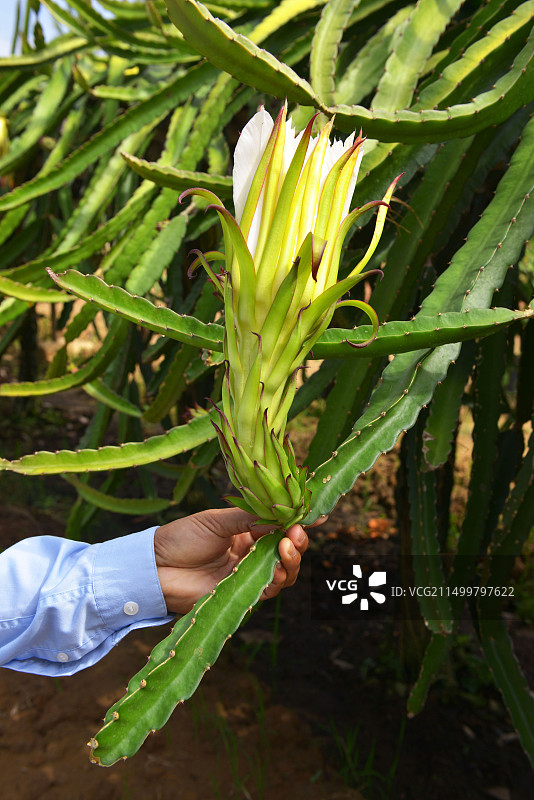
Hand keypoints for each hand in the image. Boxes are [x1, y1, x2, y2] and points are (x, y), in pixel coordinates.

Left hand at [154, 507, 318, 613]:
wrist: (155, 568)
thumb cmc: (182, 538)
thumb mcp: (218, 521)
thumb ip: (250, 517)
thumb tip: (282, 513)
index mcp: (247, 532)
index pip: (280, 527)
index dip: (299, 522)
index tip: (317, 515)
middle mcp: (251, 554)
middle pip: (288, 551)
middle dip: (299, 541)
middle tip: (297, 532)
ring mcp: (247, 575)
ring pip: (284, 572)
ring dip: (292, 559)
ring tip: (288, 544)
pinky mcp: (241, 594)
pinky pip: (269, 589)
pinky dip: (278, 576)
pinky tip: (278, 563)